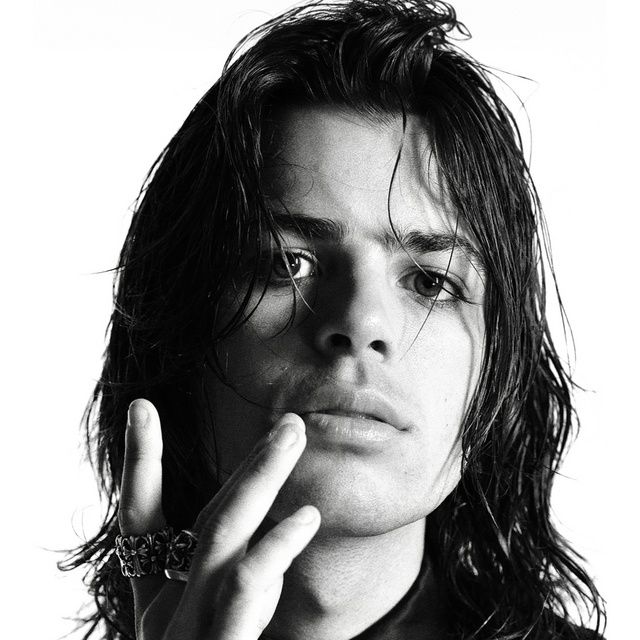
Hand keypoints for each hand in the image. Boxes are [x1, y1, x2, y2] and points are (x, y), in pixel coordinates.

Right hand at [118, 399, 319, 638]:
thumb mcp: (210, 632)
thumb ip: (238, 592)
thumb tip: (276, 550)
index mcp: (160, 599)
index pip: (142, 521)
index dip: (141, 461)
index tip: (141, 406)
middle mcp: (168, 611)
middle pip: (207, 518)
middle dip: (250, 464)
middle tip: (290, 421)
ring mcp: (190, 626)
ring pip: (222, 535)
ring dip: (259, 477)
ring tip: (293, 435)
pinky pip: (242, 589)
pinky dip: (274, 549)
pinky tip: (308, 516)